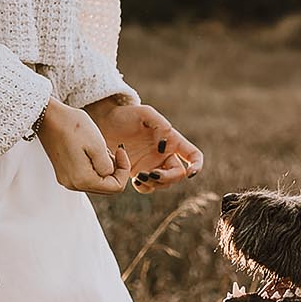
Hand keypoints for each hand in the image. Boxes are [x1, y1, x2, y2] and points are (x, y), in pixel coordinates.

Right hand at [37, 99, 131, 194]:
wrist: (48, 116)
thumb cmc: (72, 126)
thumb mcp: (97, 145)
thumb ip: (108, 165)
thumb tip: (110, 174)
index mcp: (83, 180)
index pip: (116, 187)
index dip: (124, 170)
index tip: (121, 151)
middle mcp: (73, 184)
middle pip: (106, 187)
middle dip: (115, 170)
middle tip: (114, 150)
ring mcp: (67, 179)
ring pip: (97, 182)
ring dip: (105, 167)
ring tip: (100, 148)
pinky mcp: (64, 173)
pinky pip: (86, 176)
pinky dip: (94, 166)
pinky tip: (91, 150)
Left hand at [84, 97, 203, 193]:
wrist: (104, 123)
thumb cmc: (125, 115)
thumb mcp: (143, 113)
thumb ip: (159, 124)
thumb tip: (167, 143)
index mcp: (172, 141)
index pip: (193, 155)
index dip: (197, 165)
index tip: (190, 173)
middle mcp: (165, 155)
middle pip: (178, 174)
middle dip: (168, 177)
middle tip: (153, 174)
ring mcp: (152, 165)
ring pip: (164, 184)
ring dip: (156, 183)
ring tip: (141, 175)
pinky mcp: (138, 173)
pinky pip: (148, 188)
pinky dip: (145, 188)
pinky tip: (136, 180)